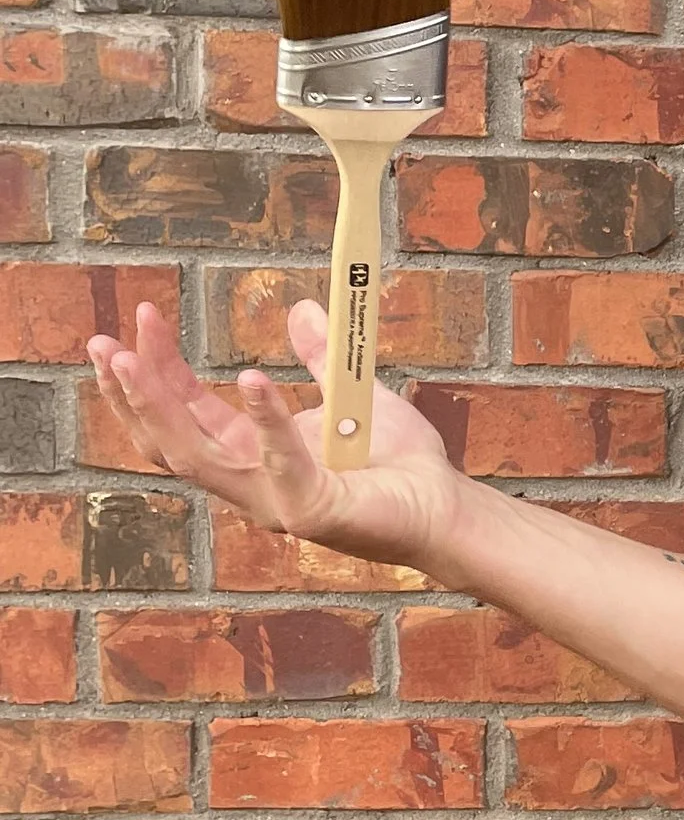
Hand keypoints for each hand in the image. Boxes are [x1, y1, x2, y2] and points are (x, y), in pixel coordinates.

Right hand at [87, 298, 457, 569]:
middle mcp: (249, 483)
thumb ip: (320, 357)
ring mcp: (274, 503)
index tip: (142, 317)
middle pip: (168, 439)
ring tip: (133, 362)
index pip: (183, 412)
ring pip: (197, 459)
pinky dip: (265, 421)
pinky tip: (252, 379)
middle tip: (102, 345)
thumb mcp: (349, 394)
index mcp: (250, 455)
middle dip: (129, 393)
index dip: (155, 368)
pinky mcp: (310, 513)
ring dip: (160, 409)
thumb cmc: (397, 461)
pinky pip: (279, 462)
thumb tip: (300, 306)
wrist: (444, 507)